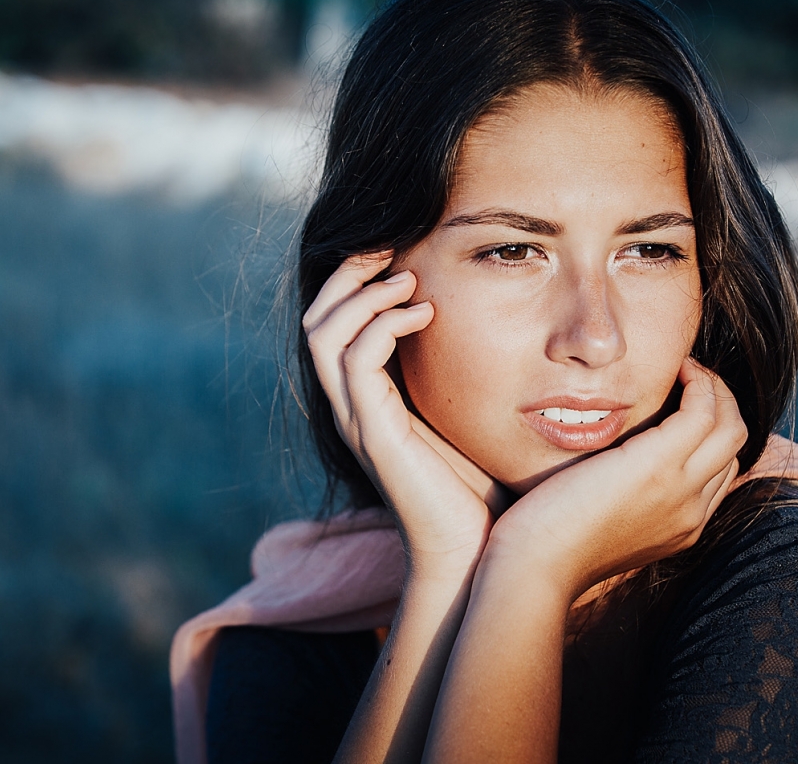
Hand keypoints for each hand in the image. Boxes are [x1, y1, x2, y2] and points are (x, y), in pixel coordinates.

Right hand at [303, 253, 509, 575]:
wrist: (475, 550)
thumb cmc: (476, 486)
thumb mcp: (461, 413)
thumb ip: (455, 372)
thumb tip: (482, 321)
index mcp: (366, 398)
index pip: (332, 321)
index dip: (354, 279)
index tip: (395, 249)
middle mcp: (350, 405)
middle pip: (315, 318)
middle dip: (347, 274)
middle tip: (389, 247)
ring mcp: (357, 420)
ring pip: (323, 334)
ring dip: (363, 295)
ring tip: (407, 280)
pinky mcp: (374, 434)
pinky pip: (357, 362)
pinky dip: (384, 326)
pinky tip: (424, 314)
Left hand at [486, 358, 746, 601]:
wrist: (534, 568)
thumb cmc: (546, 545)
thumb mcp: (598, 524)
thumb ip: (620, 500)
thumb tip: (609, 470)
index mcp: (680, 528)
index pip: (719, 471)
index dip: (709, 431)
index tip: (682, 402)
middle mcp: (691, 512)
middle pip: (733, 446)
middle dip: (720, 403)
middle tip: (690, 377)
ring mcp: (680, 489)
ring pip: (730, 425)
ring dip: (714, 388)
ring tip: (686, 368)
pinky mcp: (658, 465)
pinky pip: (703, 411)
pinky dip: (698, 383)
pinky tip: (676, 369)